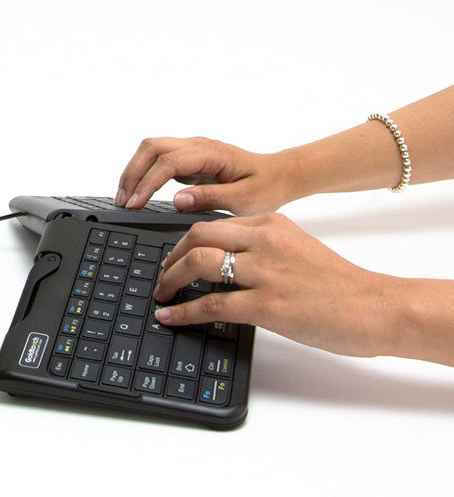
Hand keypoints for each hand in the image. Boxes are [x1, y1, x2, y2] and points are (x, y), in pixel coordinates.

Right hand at [116, 136, 298, 215]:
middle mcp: (197, 145)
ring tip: (126, 197)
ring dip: (135, 170)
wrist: (280, 175)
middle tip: (124, 201)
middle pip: (152, 147)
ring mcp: (192, 149)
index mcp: (211, 153)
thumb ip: (210, 199)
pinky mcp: (189, 158)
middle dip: (133, 172)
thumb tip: (178, 200)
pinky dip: (144, 172)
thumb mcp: (244, 200)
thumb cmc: (266, 187)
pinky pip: (158, 158)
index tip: (136, 204)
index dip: (148, 182)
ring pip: (151, 149)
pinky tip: (139, 192)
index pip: (168, 162)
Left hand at [153, 213, 389, 357]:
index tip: (173, 256)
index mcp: (270, 224)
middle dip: (171, 257)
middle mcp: (264, 241)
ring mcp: (265, 272)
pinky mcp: (268, 304)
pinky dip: (184, 310)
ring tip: (162, 294)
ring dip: (171, 279)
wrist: (377, 307)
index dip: (185, 241)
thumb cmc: (341, 285)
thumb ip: (263, 246)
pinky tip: (172, 316)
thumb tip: (226, 259)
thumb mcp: (297, 247)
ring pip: (199, 263)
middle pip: (198, 237)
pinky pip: (212, 303)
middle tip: (162, 275)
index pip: (213, 224)